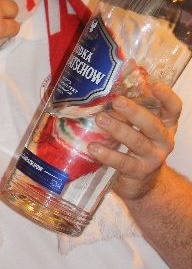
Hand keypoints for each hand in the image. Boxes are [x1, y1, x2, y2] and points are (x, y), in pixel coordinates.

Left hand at [88, 82, 180, 200]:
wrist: (144, 182)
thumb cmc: (139, 147)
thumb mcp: (141, 128)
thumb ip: (131, 111)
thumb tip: (107, 90)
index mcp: (167, 125)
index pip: (174, 109)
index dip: (167, 97)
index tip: (154, 85)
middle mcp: (164, 140)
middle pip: (152, 124)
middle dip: (134, 112)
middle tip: (117, 101)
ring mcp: (153, 158)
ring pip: (137, 142)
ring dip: (117, 129)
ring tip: (100, 119)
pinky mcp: (139, 172)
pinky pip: (123, 162)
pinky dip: (107, 154)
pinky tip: (93, 147)